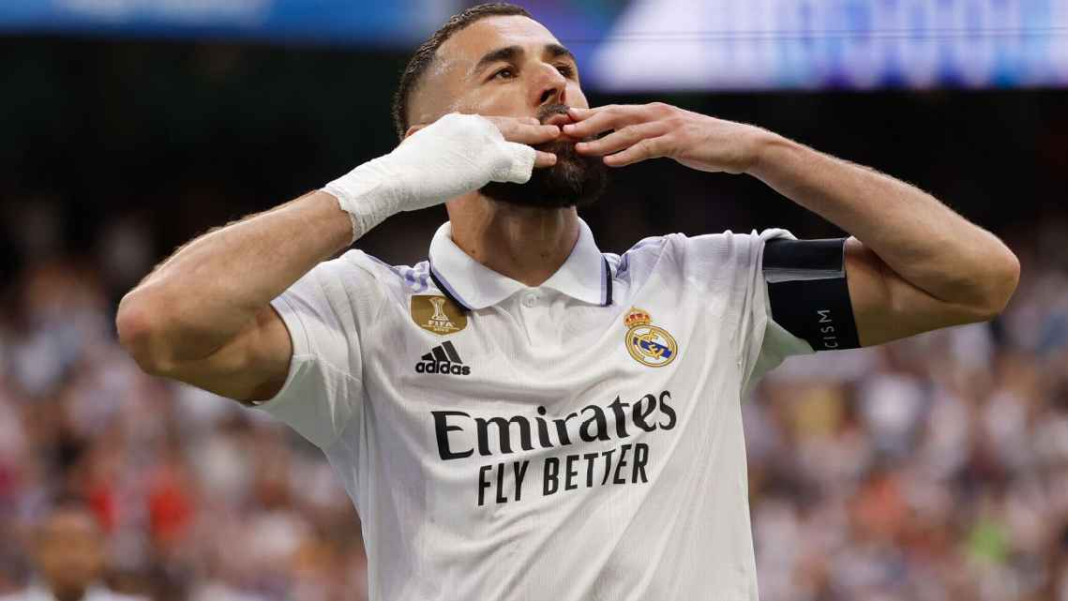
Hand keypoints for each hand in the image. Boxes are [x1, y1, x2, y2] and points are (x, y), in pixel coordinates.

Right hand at [324, 113, 561, 239]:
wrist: (394, 179)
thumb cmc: (401, 173)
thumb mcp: (420, 152)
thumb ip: (434, 147)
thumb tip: (427, 149)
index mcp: (454, 123)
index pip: (488, 122)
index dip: (507, 125)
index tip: (520, 127)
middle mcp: (468, 124)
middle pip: (507, 123)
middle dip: (529, 126)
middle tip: (549, 126)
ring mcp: (479, 139)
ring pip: (517, 137)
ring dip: (538, 138)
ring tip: (556, 138)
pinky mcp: (486, 158)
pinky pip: (518, 158)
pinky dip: (536, 159)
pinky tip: (549, 160)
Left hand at [562, 103, 772, 173]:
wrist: (739, 146)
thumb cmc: (705, 145)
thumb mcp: (672, 138)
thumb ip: (649, 138)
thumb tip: (625, 146)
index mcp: (654, 112)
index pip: (615, 111)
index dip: (589, 116)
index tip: (566, 121)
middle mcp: (658, 114)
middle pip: (615, 115)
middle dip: (587, 123)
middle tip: (563, 130)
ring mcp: (668, 126)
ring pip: (627, 132)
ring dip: (601, 141)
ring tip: (580, 149)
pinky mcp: (678, 142)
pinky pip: (647, 148)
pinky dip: (627, 154)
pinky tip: (611, 161)